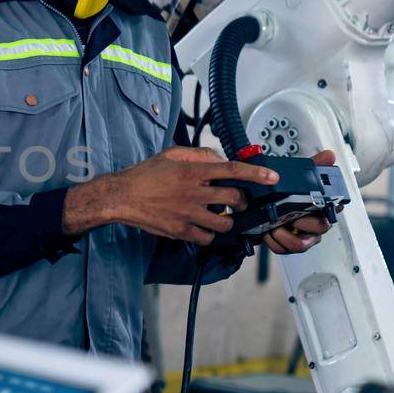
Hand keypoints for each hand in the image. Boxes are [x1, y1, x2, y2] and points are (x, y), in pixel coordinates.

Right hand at [62, 145, 280, 244]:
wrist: (121, 197)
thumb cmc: (145, 175)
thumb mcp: (171, 155)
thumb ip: (199, 154)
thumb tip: (219, 158)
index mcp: (193, 172)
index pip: (233, 170)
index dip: (256, 174)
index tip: (272, 177)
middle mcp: (194, 193)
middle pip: (235, 198)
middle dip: (243, 200)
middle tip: (239, 200)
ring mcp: (188, 214)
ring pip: (224, 222)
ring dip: (227, 219)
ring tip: (220, 215)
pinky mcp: (181, 231)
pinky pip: (207, 237)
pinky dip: (209, 233)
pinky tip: (203, 226)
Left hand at [262, 150, 335, 253]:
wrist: (268, 206)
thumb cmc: (290, 195)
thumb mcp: (301, 178)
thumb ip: (314, 166)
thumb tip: (329, 155)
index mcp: (323, 208)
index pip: (335, 209)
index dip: (329, 209)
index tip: (316, 206)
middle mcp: (316, 223)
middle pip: (319, 228)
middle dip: (302, 222)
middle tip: (289, 216)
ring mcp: (304, 236)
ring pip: (301, 244)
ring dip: (285, 236)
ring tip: (274, 226)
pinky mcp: (289, 244)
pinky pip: (285, 250)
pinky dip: (274, 243)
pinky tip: (268, 233)